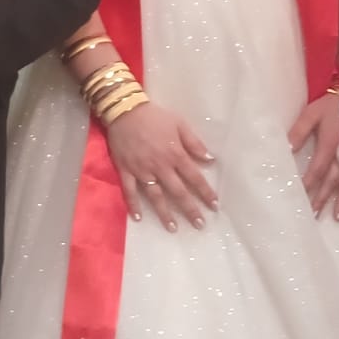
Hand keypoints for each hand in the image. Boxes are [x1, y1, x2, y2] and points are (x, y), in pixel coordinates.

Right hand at [103, 101, 216, 230]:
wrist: (124, 110)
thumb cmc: (155, 117)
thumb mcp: (179, 124)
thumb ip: (194, 143)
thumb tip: (210, 159)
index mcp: (175, 155)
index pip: (194, 178)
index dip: (205, 192)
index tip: (214, 206)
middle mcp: (160, 166)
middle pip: (178, 192)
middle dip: (190, 209)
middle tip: (199, 225)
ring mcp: (142, 170)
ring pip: (155, 196)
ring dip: (165, 213)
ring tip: (173, 228)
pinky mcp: (126, 170)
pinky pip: (130, 191)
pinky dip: (133, 205)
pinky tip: (138, 218)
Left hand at [287, 94, 338, 219]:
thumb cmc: (331, 105)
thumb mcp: (311, 113)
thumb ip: (299, 131)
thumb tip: (288, 149)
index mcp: (332, 144)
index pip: (318, 168)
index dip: (309, 182)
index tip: (299, 194)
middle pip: (332, 181)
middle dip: (322, 197)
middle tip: (312, 213)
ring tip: (333, 217)